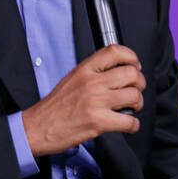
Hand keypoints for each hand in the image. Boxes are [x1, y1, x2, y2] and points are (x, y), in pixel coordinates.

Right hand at [21, 45, 144, 157]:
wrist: (37, 127)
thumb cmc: (54, 107)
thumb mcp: (72, 79)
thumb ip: (93, 73)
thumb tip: (117, 71)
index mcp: (84, 70)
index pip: (115, 51)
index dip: (131, 57)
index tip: (135, 65)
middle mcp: (91, 83)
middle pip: (131, 74)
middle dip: (140, 83)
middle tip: (135, 89)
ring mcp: (96, 102)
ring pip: (134, 96)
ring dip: (138, 104)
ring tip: (131, 108)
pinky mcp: (98, 122)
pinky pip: (130, 122)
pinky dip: (133, 125)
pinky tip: (126, 124)